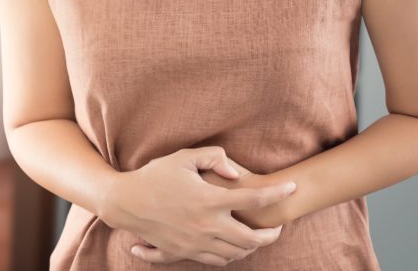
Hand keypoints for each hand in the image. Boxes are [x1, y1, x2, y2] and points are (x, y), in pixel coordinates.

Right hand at [99, 146, 296, 266]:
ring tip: (257, 237)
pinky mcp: (184, 252)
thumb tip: (237, 175)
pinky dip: (229, 257)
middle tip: (278, 227)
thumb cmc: (154, 176)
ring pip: (235, 254)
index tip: (292, 189)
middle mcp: (206, 225)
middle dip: (271, 235)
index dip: (278, 194)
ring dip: (251, 247)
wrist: (125, 203)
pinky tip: (233, 248)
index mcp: (209, 199)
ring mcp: (195, 242)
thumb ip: (214, 158)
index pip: (254, 199)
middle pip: (251, 238)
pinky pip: (215, 261)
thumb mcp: (183, 157)